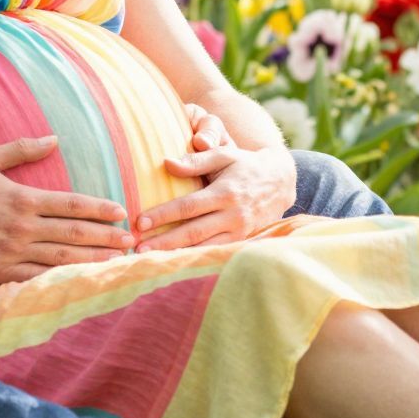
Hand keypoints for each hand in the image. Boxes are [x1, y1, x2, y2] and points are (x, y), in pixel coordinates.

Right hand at [0, 135, 134, 284]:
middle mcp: (20, 228)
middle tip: (132, 242)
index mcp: (22, 198)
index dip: (100, 209)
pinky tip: (78, 280)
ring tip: (116, 263)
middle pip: (73, 234)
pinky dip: (59, 279)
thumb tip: (53, 139)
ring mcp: (9, 253)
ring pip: (60, 259)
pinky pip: (34, 277)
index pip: (72, 205)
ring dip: (91, 261)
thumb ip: (22, 150)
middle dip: (106, 239)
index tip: (122, 212)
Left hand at [136, 105, 297, 250]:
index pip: (188, 207)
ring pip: (203, 247)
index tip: (140, 221)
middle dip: (164, 242)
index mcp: (225, 193)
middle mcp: (233, 215)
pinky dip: (194, 258)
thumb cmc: (245, 165)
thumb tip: (166, 163)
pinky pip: (214, 252)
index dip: (163, 215)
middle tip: (138, 248)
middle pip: (192, 232)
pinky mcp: (241, 241)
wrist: (281, 182)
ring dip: (176, 254)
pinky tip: (174, 262)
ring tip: (150, 259)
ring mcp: (239, 231)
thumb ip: (196, 161)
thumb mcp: (224, 155)